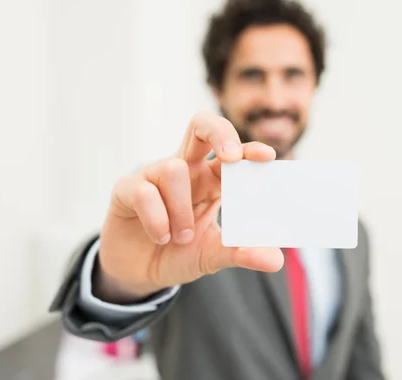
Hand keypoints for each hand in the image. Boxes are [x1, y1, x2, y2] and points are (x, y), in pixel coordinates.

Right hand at [95, 110, 283, 302]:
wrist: (138, 273)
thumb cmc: (178, 254)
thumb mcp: (212, 256)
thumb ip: (240, 253)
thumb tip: (274, 259)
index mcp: (209, 180)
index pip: (230, 153)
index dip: (247, 149)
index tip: (266, 157)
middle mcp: (183, 170)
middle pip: (200, 127)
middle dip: (219, 132)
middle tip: (230, 157)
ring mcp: (152, 176)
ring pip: (172, 168)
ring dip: (181, 209)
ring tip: (182, 238)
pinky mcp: (126, 189)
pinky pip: (143, 192)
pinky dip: (157, 219)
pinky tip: (160, 236)